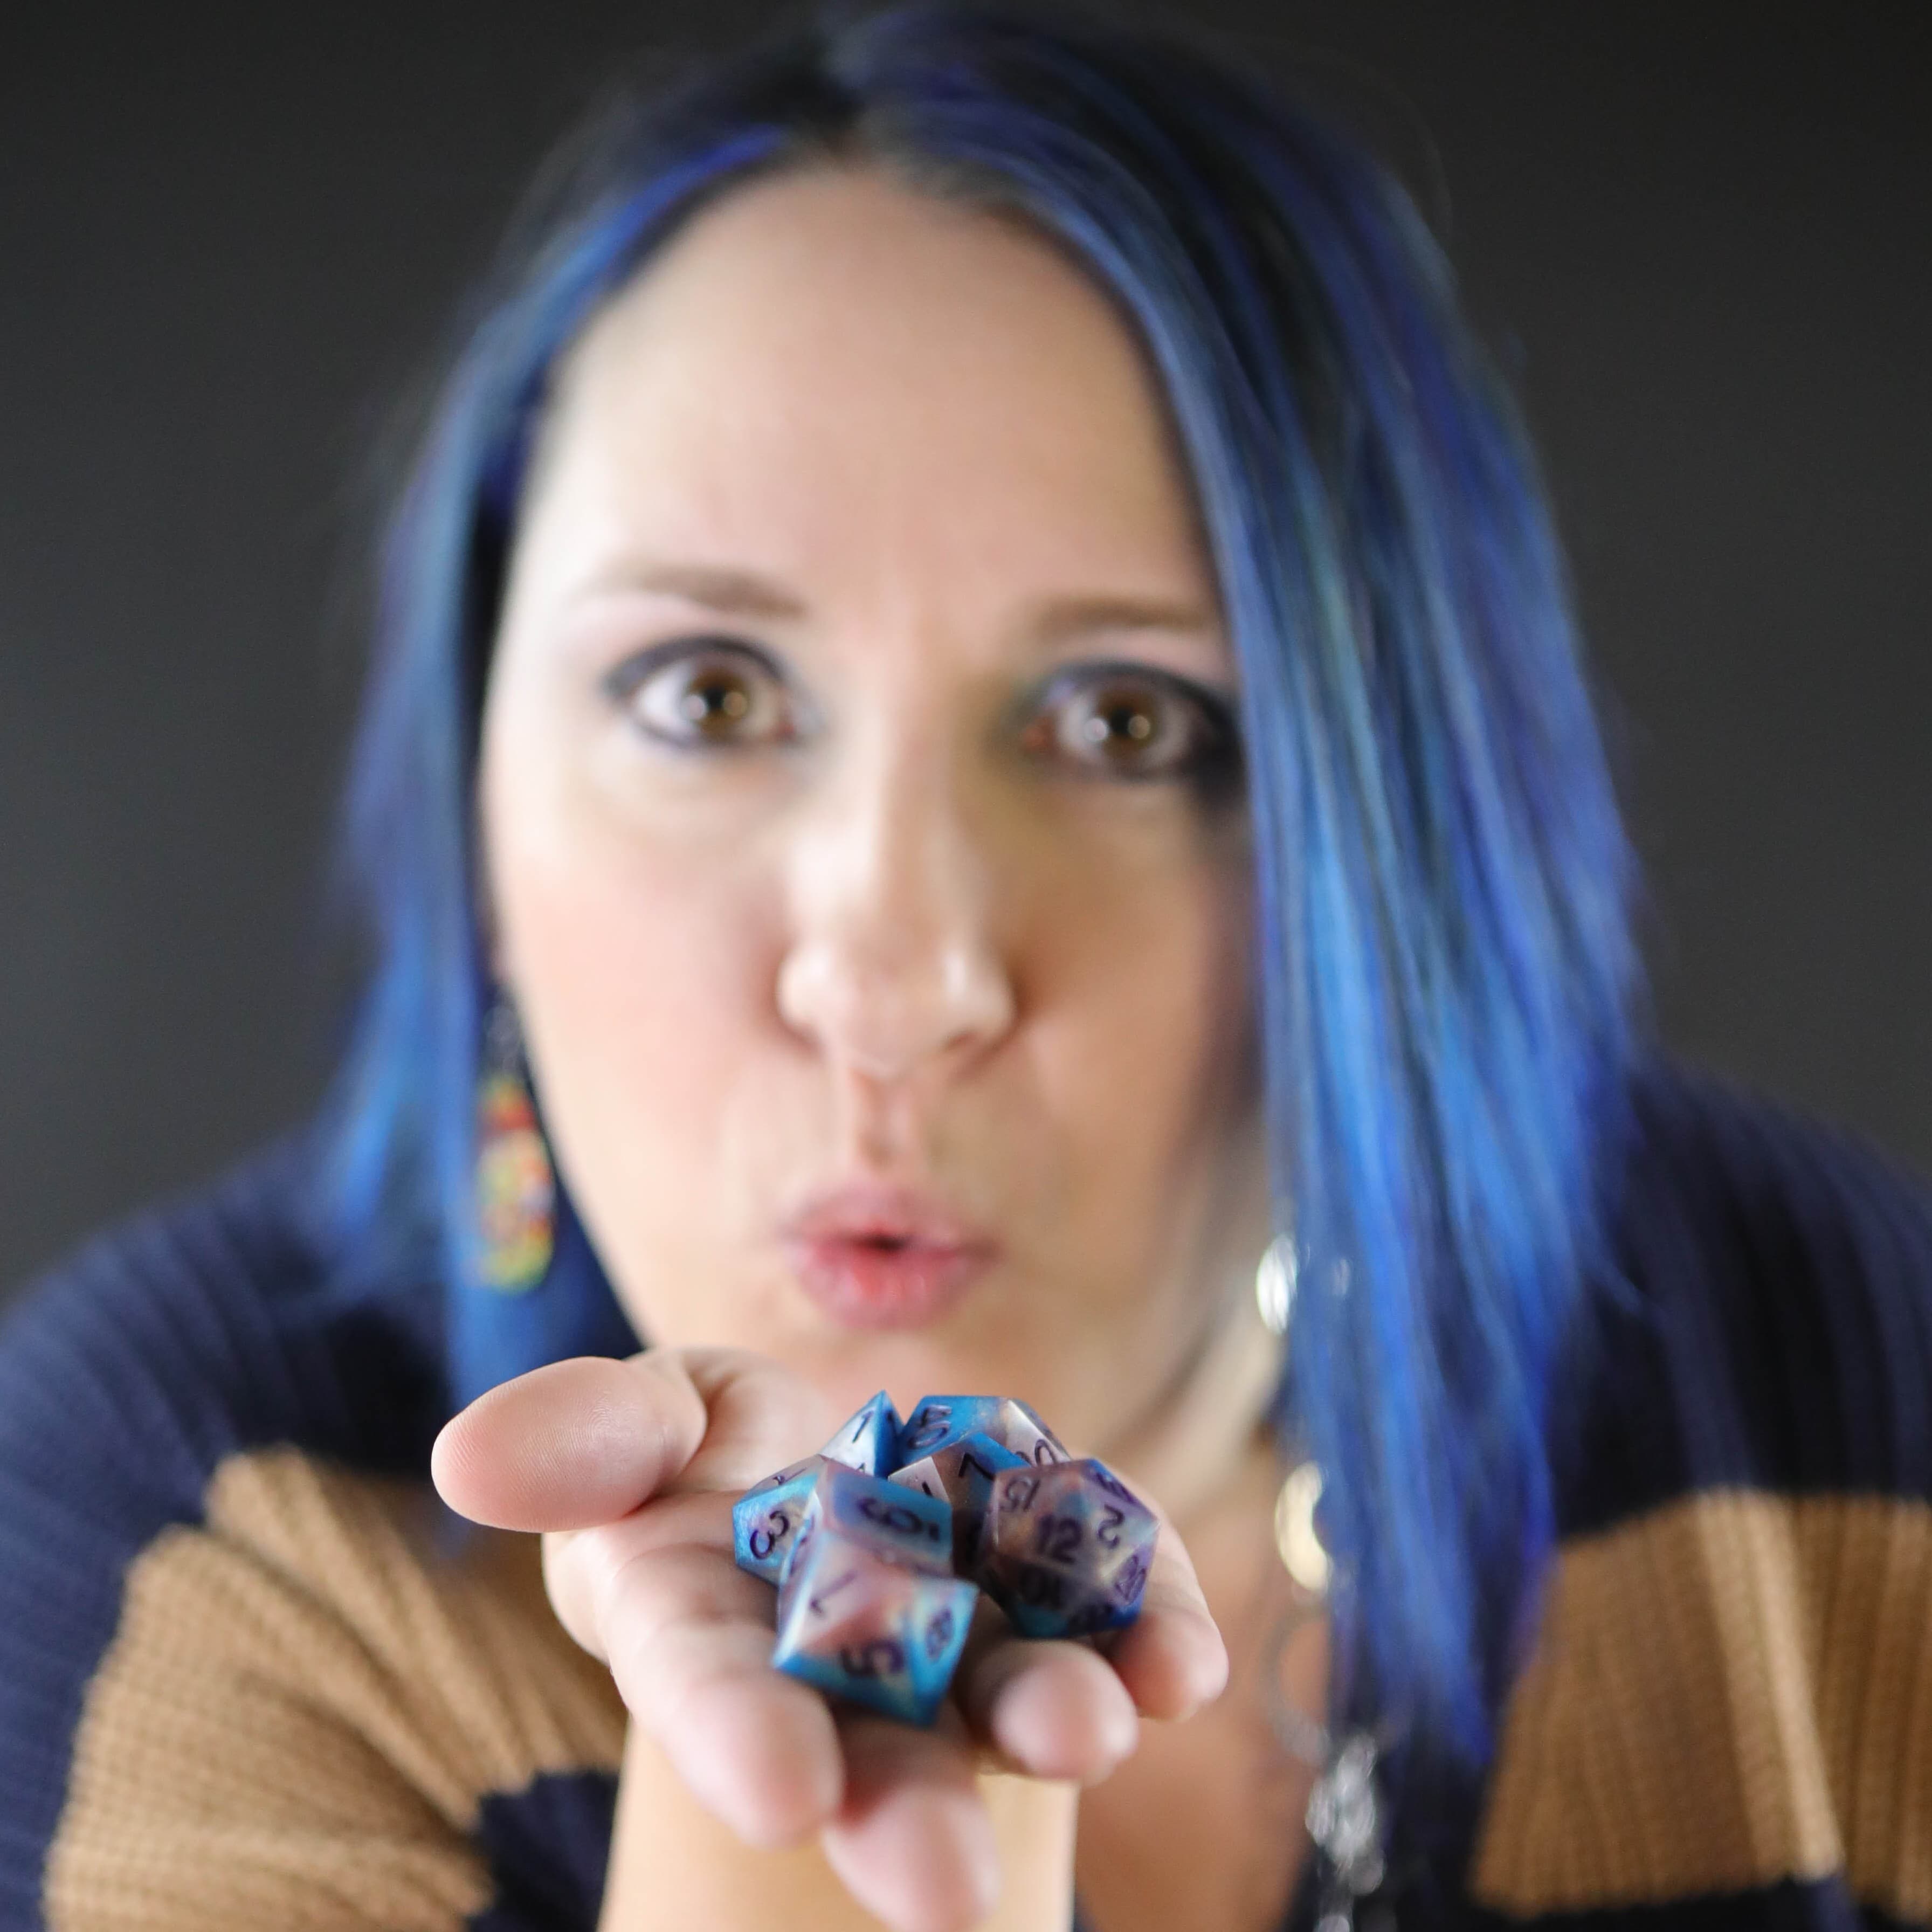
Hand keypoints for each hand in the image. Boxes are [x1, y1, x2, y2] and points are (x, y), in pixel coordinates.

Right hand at [431, 1350, 1227, 1931]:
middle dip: (907, 1810)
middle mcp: (849, 1663)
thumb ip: (582, 1438)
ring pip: (1005, 1690)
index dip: (739, 1734)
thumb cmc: (711, 1456)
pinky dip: (1153, 1632)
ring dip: (1049, 1715)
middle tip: (950, 1890)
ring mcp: (971, 1631)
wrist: (850, 1462)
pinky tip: (1184, 1659)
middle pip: (871, 1741)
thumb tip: (466, 1458)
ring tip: (1093, 1732)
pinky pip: (1117, 1608)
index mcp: (714, 1627)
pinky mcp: (1070, 1584)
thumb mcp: (643, 1420)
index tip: (781, 1792)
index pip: (713, 1686)